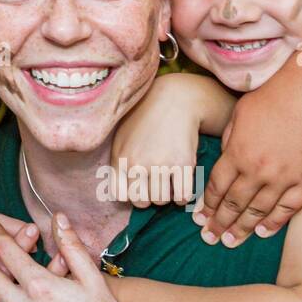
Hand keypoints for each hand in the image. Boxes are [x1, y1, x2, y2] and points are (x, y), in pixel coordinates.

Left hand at [110, 72, 209, 207]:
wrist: (174, 100)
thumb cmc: (145, 119)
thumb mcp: (121, 137)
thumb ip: (118, 162)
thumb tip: (121, 193)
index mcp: (120, 158)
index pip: (120, 195)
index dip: (130, 194)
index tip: (137, 186)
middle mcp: (138, 164)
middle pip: (141, 202)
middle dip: (148, 196)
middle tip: (155, 184)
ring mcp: (161, 165)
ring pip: (162, 201)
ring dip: (166, 195)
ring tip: (167, 181)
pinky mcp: (183, 164)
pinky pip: (183, 196)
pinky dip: (182, 197)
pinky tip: (181, 184)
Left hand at [196, 69, 301, 247]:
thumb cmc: (276, 97)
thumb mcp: (240, 114)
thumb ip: (231, 140)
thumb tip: (227, 158)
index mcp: (238, 153)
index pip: (217, 187)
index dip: (208, 205)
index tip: (200, 218)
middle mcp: (259, 171)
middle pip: (234, 204)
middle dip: (220, 223)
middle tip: (210, 238)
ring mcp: (285, 178)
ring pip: (259, 211)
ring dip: (243, 229)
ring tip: (231, 242)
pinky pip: (289, 208)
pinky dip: (274, 222)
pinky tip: (263, 232)